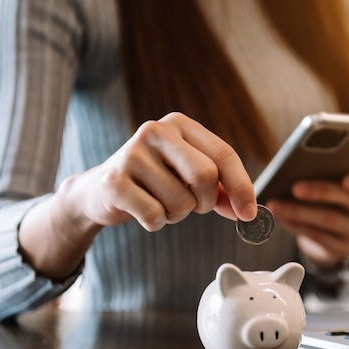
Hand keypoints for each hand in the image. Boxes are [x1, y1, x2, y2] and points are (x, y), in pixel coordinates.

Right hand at [62, 112, 256, 231]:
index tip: (249, 214)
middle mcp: (155, 131)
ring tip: (161, 203)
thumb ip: (219, 189)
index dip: (241, 187)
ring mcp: (132, 154)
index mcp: (180, 124)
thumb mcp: (189, 177)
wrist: (100, 190)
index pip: (224, 155)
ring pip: (181, 201)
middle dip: (205, 202)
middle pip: (206, 176)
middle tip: (194, 206)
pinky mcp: (114, 181)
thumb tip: (246, 211)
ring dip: (177, 215)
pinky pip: (155, 216)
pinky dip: (156, 223)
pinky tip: (143, 211)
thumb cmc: (154, 182)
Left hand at [266, 172, 348, 268]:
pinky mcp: (342, 249)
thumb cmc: (330, 189)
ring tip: (276, 204)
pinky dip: (296, 225)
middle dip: (320, 192)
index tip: (347, 178)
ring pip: (330, 220)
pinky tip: (280, 217)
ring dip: (299, 211)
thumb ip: (328, 168)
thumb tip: (300, 163)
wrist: (330, 225)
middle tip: (295, 187)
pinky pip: (318, 237)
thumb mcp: (334, 176)